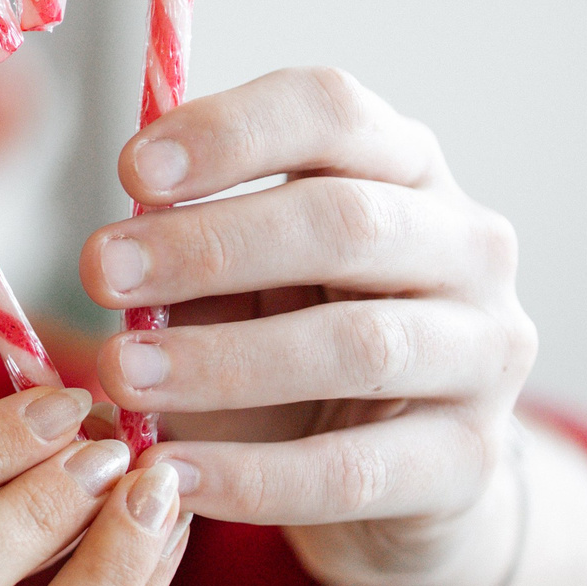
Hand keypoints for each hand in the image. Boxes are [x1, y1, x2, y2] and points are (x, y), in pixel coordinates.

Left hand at [79, 67, 538, 585]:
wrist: (394, 474)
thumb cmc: (292, 342)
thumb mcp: (242, 278)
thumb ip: (190, 250)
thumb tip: (111, 252)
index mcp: (401, 165)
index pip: (330, 111)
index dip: (230, 133)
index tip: (131, 171)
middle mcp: (465, 244)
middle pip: (344, 223)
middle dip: (208, 246)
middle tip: (101, 275)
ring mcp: (485, 351)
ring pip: (359, 344)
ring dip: (222, 360)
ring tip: (121, 375)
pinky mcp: (470, 459)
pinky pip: (356, 470)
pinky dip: (254, 475)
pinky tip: (173, 472)